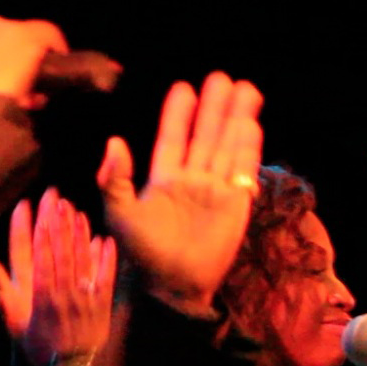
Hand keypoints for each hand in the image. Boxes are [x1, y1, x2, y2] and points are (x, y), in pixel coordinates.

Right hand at [0, 188, 117, 365]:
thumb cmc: (37, 347)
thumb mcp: (13, 319)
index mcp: (36, 294)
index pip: (34, 253)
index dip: (32, 228)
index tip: (30, 205)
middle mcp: (60, 293)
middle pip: (58, 250)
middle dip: (56, 221)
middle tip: (54, 195)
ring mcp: (82, 298)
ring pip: (81, 259)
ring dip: (78, 233)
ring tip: (76, 209)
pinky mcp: (101, 306)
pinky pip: (104, 277)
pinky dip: (105, 258)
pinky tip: (104, 238)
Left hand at [97, 74, 262, 313]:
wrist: (172, 288)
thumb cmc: (142, 255)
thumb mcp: (119, 215)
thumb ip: (114, 179)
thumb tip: (115, 142)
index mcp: (163, 179)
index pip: (173, 138)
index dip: (178, 114)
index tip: (184, 88)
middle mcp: (192, 180)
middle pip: (206, 135)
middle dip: (214, 107)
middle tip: (221, 78)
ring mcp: (216, 191)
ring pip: (228, 146)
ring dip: (236, 119)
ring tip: (245, 90)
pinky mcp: (236, 205)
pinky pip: (243, 170)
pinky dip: (248, 147)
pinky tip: (252, 125)